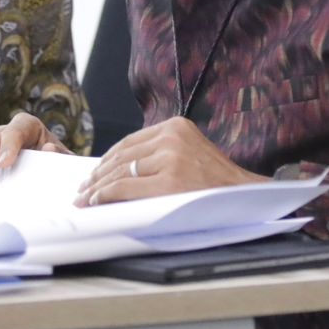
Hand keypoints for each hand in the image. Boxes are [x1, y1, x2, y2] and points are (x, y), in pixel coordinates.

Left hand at [75, 117, 267, 206]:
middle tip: (84, 189)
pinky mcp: (168, 183)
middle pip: (122, 156)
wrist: (244, 197)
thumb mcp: (189, 152)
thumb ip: (160, 153)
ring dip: (98, 187)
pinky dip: (105, 195)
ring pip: (120, 172)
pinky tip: (96, 202)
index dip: (107, 159)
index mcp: (176, 126)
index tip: (94, 173)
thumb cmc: (215, 182)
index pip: (130, 142)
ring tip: (86, 198)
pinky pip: (124, 188)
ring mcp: (170, 159)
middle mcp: (172, 138)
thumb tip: (120, 169)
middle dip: (99, 175)